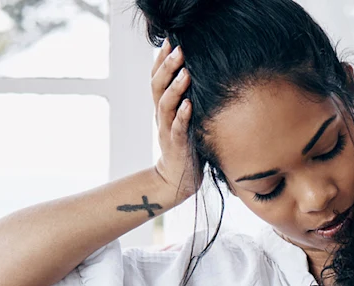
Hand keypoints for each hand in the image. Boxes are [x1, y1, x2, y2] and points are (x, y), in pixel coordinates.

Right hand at [150, 40, 201, 204]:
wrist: (178, 177)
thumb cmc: (186, 143)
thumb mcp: (184, 116)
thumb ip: (186, 96)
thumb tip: (196, 71)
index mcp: (163, 106)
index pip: (157, 78)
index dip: (161, 60)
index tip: (170, 40)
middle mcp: (162, 115)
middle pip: (157, 86)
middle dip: (167, 67)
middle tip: (179, 49)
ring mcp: (167, 130)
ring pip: (165, 105)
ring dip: (175, 88)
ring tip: (186, 73)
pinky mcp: (176, 145)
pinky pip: (177, 129)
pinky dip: (182, 116)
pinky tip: (189, 105)